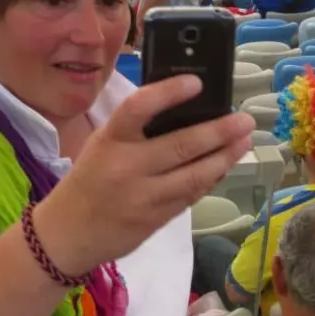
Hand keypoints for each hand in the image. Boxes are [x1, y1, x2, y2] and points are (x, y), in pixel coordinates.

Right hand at [34, 75, 254, 275]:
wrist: (69, 233)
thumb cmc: (89, 177)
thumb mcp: (103, 144)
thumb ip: (136, 129)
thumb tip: (184, 109)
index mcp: (110, 140)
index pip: (138, 107)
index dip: (169, 92)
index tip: (197, 82)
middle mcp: (127, 167)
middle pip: (181, 145)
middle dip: (219, 132)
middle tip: (244, 119)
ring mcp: (144, 197)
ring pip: (195, 175)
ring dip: (225, 157)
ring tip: (244, 140)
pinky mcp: (157, 219)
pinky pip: (192, 195)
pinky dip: (211, 178)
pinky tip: (225, 164)